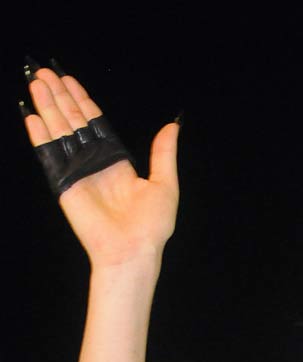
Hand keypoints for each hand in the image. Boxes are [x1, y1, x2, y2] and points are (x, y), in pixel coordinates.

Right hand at [24, 66, 179, 267]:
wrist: (133, 250)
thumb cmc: (152, 225)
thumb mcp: (165, 183)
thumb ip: (163, 153)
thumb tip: (173, 125)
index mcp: (116, 162)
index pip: (94, 122)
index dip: (81, 100)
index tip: (68, 79)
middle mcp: (94, 164)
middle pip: (72, 121)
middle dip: (59, 96)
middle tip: (43, 71)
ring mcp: (77, 173)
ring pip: (59, 132)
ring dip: (47, 107)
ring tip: (35, 82)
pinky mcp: (64, 185)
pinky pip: (49, 156)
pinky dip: (40, 136)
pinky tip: (30, 115)